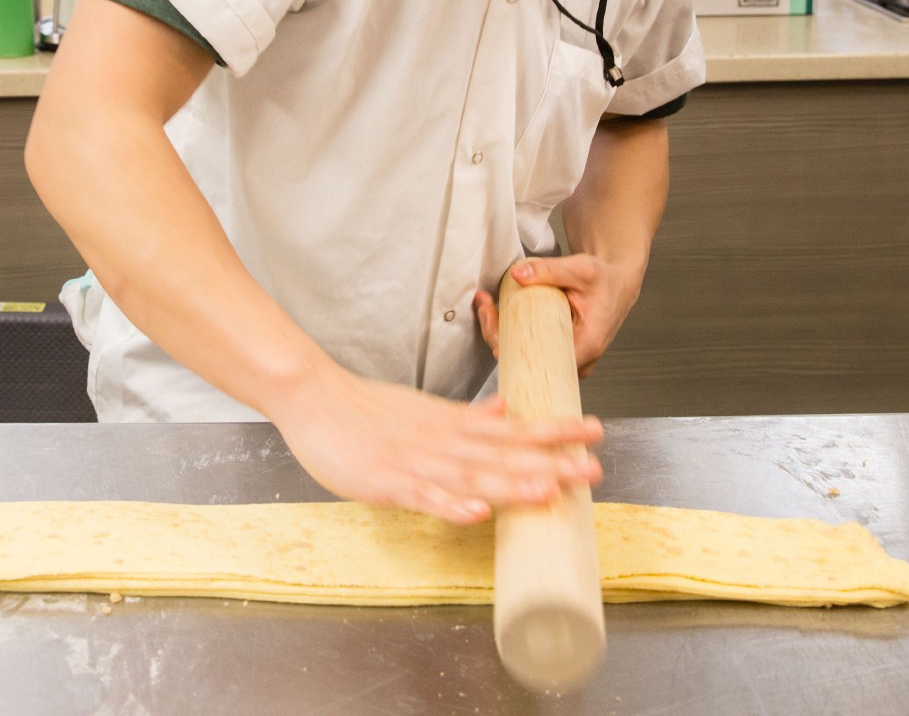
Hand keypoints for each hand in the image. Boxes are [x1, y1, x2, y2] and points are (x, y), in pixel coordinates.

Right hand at [270, 368, 602, 523]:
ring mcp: (416, 461)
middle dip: (550, 462)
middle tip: (593, 469)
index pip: (514, 429)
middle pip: (504, 454)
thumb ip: (466, 415)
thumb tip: (505, 410)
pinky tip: (475, 512)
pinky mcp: (388, 481)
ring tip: (548, 490)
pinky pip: (424, 496)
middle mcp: (443, 441)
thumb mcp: (424, 406)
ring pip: (471, 474)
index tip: (593, 432)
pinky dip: (450, 503)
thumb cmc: (365, 407)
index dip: (554, 432)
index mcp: (452, 424)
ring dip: (510, 484)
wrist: (314, 397)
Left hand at [474, 254, 645, 376]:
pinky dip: (512, 334)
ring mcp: (568, 360)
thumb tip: (517, 274)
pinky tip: (498, 315)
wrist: (616, 284)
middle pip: (531, 363)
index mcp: (587, 346)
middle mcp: (578, 360)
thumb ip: (549, 270)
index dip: (514, 351)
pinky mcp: (560, 353)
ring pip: (528, 358)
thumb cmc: (604, 280)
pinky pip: (532, 351)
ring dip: (503, 335)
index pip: (544, 363)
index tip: (494, 330)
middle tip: (486, 309)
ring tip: (488, 307)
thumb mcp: (580, 269)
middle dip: (500, 337)